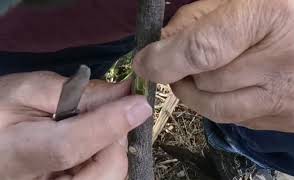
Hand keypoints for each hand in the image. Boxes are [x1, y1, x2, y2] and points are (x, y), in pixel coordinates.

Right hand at [0, 71, 151, 179]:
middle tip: (116, 113)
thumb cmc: (1, 110)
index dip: (110, 124)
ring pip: (108, 176)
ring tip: (102, 124)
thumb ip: (73, 90)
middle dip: (117, 140)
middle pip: (102, 173)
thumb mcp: (27, 90)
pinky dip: (109, 156)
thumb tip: (121, 91)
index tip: (140, 104)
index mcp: (19, 155)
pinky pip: (103, 175)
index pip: (71, 146)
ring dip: (116, 148)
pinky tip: (98, 140)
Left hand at [133, 0, 293, 133]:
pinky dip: (227, 103)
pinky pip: (239, 119)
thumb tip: (161, 46)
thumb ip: (197, 20)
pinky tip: (242, 84)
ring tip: (208, 74)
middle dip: (185, 75)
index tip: (145, 64)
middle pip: (206, 84)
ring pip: (217, 109)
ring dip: (201, 93)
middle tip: (185, 63)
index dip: (165, 61)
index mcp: (274, 15)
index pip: (203, 50)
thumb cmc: (287, 10)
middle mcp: (290, 61)